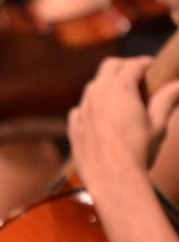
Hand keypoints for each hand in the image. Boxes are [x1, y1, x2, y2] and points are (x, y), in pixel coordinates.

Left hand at [69, 57, 178, 183]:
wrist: (111, 178)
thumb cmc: (139, 150)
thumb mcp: (158, 125)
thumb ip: (166, 101)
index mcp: (119, 88)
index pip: (133, 65)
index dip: (145, 63)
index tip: (153, 66)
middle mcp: (96, 93)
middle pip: (109, 67)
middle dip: (125, 66)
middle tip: (139, 74)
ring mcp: (82, 108)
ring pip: (93, 86)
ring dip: (107, 85)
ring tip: (122, 96)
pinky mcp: (74, 125)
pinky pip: (81, 108)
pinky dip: (93, 107)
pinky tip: (103, 118)